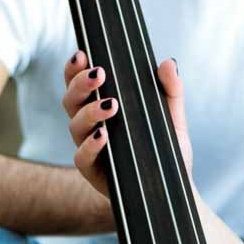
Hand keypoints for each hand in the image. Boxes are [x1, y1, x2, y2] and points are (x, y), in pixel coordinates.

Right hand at [62, 50, 192, 195]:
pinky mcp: (93, 172)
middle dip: (80, 84)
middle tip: (99, 74)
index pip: (79, 84)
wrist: (173, 190)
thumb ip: (171, 91)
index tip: (82, 54)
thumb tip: (168, 63)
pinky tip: (103, 135)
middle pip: (70, 100)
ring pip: (74, 125)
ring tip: (111, 105)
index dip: (74, 69)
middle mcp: (89, 126)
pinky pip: (82, 157)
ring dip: (89, 112)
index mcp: (102, 107)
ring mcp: (89, 148)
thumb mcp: (173, 119)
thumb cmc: (167, 151)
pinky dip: (91, 144)